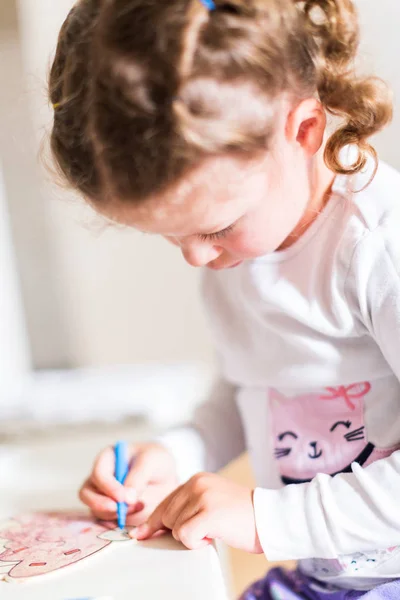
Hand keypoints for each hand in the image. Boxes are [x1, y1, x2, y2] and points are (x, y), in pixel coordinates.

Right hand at [79, 442, 178, 526]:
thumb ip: (138, 477)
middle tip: (120, 510)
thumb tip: (126, 500)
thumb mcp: (151, 461)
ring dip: (113, 514)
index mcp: (107, 458)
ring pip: (95, 510)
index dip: (107, 486)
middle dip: (101, 504)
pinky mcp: (110, 511)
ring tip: (138, 507)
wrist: (166, 476)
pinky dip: (116, 523)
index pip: (98, 473)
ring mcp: (103, 495)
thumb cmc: (156, 461)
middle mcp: (100, 477)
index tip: (122, 497)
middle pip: (86, 494)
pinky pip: (105, 521)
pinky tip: (135, 517)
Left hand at [133, 472, 262, 552]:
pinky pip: (185, 536)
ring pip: (175, 528)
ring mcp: (203, 497)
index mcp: (196, 479)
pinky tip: (211, 537)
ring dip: (190, 537)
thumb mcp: (211, 503)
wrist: (270, 517)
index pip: (165, 502)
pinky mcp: (209, 513)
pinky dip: (195, 543)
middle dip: (176, 531)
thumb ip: (187, 508)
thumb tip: (153, 528)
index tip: (142, 535)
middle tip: (202, 533)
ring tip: (212, 531)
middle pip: (166, 516)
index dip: (154, 521)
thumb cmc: (241, 516)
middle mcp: (197, 483)